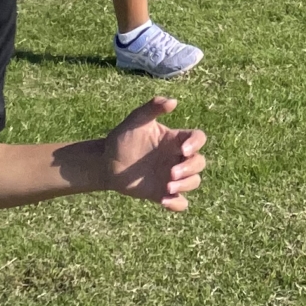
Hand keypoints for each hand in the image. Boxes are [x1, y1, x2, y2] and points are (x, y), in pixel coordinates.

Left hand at [98, 96, 206, 212]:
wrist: (105, 163)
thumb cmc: (122, 139)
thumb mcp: (135, 121)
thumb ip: (152, 108)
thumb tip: (173, 101)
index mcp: (175, 139)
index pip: (198, 139)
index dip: (196, 144)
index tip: (182, 150)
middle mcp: (177, 158)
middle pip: (199, 162)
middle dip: (190, 168)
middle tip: (171, 173)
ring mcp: (171, 177)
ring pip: (194, 182)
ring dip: (186, 185)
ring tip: (167, 188)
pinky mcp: (162, 193)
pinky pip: (180, 202)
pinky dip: (177, 204)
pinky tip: (164, 201)